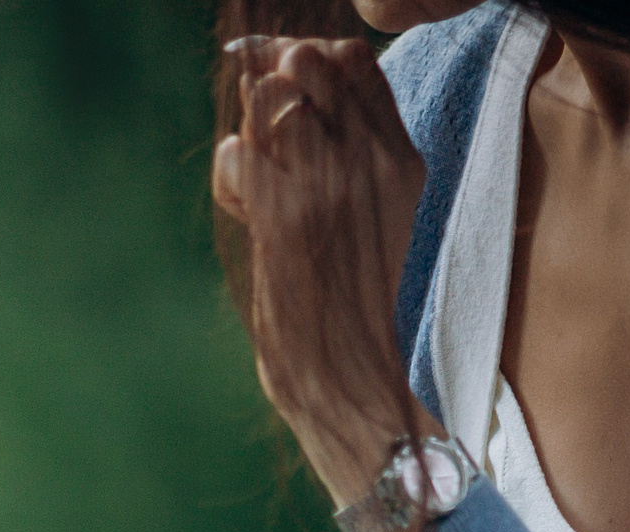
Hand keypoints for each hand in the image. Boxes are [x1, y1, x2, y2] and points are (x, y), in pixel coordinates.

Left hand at [213, 35, 437, 505]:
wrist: (349, 374)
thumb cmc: (345, 296)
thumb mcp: (367, 212)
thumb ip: (336, 149)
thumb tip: (282, 78)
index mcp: (400, 156)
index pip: (352, 59)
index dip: (302, 61)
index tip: (279, 92)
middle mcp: (371, 162)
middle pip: (306, 64)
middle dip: (269, 90)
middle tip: (263, 143)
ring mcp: (329, 188)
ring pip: (269, 100)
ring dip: (247, 135)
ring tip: (254, 182)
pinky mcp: (287, 222)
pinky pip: (239, 155)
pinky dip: (229, 174)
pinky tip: (243, 207)